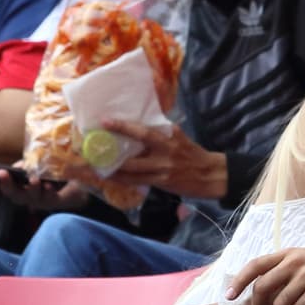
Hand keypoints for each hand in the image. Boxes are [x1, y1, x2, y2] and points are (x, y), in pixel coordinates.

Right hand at [0, 167, 91, 210]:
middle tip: (2, 173)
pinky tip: (49, 184)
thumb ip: (21, 166)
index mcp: (13, 185)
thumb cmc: (46, 171)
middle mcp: (22, 195)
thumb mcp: (30, 165)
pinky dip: (48, 191)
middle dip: (6, 184)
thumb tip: (15, 167)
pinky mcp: (52, 202)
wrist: (73, 182)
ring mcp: (37, 200)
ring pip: (30, 198)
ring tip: (32, 178)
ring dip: (30, 188)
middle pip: (11, 194)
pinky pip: (49, 199)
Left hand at [103, 120, 227, 199]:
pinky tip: (110, 177)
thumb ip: (162, 130)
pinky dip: (122, 179)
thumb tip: (141, 121)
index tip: (106, 121)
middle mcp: (165, 152)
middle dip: (113, 150)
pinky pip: (137, 181)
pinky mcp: (162, 183)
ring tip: (96, 165)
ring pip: (132, 170)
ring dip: (112, 168)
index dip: (123, 126)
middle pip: (135, 152)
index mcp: (169, 137)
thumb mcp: (179, 136)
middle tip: (94, 147)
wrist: (210, 175)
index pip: (143, 131)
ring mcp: (163, 169)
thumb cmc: (193, 153)